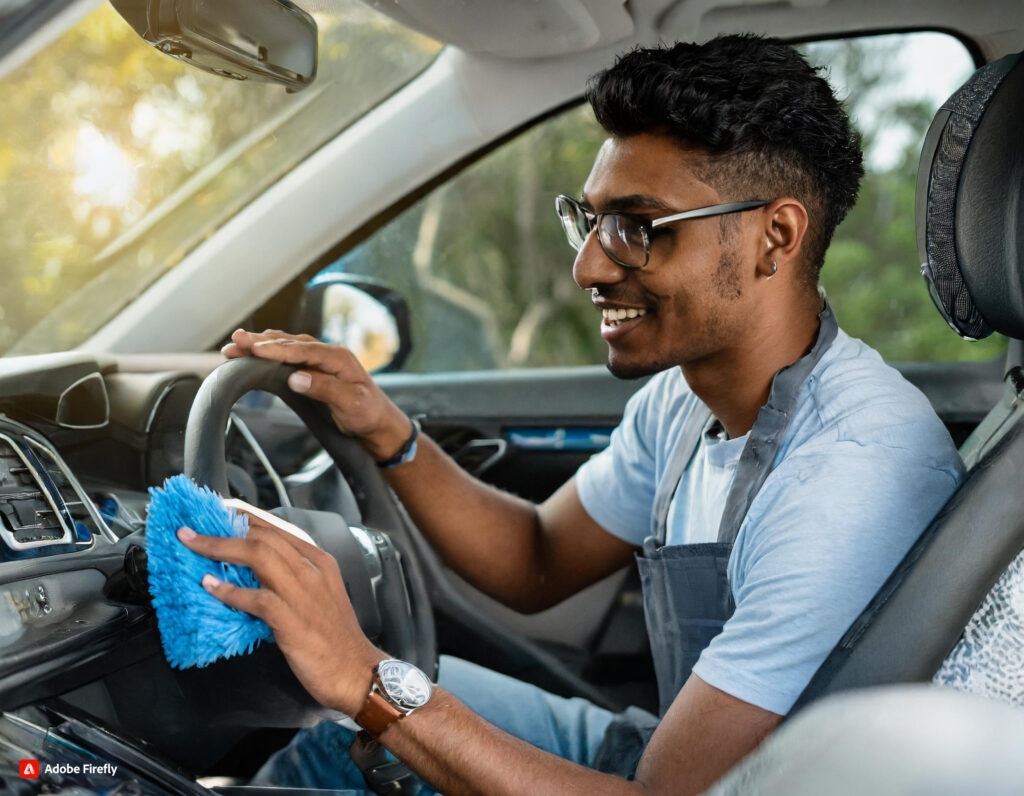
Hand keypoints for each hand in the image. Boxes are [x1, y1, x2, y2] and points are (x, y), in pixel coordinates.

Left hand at [176, 507, 384, 714]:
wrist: (356, 670)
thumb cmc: (335, 637)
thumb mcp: (318, 596)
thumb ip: (290, 579)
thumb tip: (251, 573)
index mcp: (319, 561)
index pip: (277, 529)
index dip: (245, 519)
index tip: (220, 514)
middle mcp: (312, 570)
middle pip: (263, 537)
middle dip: (224, 529)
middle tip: (194, 530)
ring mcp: (303, 593)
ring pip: (259, 556)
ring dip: (220, 548)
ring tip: (193, 545)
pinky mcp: (292, 620)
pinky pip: (256, 597)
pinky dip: (230, 590)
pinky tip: (210, 587)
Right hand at [222, 329, 410, 460]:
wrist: (377, 422)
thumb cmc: (367, 413)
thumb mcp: (350, 404)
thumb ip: (325, 389)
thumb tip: (295, 378)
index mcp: (338, 357)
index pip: (303, 349)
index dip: (277, 349)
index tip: (254, 350)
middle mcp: (328, 353)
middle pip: (290, 343)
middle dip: (261, 342)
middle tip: (235, 341)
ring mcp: (320, 360)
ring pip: (286, 346)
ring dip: (261, 345)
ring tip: (235, 345)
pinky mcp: (313, 369)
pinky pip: (288, 356)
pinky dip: (268, 353)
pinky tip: (252, 353)